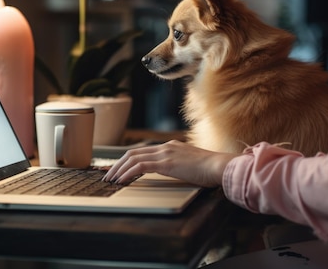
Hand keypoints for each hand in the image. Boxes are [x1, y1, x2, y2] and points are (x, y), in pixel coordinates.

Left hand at [102, 140, 238, 186]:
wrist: (220, 166)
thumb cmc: (210, 169)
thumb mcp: (191, 164)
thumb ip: (180, 165)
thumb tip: (174, 172)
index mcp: (170, 147)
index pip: (142, 151)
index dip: (126, 160)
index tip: (117, 169)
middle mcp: (165, 147)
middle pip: (133, 152)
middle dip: (117, 164)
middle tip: (108, 176)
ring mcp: (165, 153)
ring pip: (133, 158)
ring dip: (119, 169)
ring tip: (111, 180)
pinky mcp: (166, 163)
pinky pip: (141, 166)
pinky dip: (128, 173)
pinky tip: (122, 180)